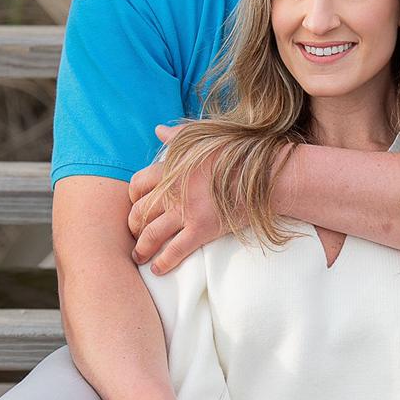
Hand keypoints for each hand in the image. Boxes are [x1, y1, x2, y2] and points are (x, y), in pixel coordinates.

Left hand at [128, 125, 226, 274]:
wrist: (266, 174)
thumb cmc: (239, 153)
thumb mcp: (204, 138)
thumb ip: (178, 136)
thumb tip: (158, 130)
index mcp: (172, 167)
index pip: (138, 184)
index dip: (133, 198)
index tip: (136, 206)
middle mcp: (173, 190)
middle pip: (139, 211)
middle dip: (133, 226)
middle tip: (135, 234)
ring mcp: (186, 211)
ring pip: (151, 234)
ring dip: (141, 248)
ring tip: (139, 257)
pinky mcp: (202, 229)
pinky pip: (175, 250)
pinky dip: (163, 262)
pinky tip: (157, 268)